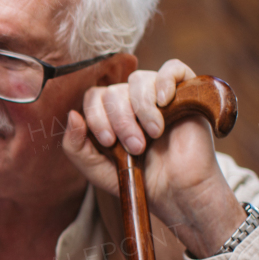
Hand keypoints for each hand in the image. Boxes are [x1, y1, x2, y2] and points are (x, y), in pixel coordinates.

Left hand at [61, 59, 246, 256]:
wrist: (176, 192)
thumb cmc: (138, 179)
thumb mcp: (96, 168)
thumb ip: (75, 146)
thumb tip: (72, 114)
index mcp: (110, 113)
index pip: (93, 97)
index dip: (96, 116)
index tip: (108, 142)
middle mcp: (132, 99)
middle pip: (114, 90)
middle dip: (120, 120)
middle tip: (135, 147)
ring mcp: (158, 94)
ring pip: (139, 79)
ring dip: (142, 109)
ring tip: (153, 134)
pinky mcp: (186, 93)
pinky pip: (173, 68)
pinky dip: (165, 80)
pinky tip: (164, 101)